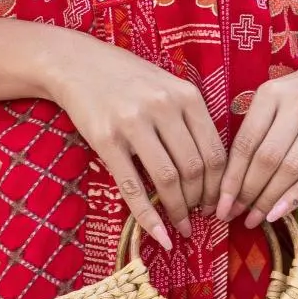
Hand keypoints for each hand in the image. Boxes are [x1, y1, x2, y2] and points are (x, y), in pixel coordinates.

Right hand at [0, 20, 223, 248]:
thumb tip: (213, 170)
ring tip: (182, 227)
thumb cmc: (127, 78)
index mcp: (186, 95)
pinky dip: (148, 216)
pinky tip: (159, 235)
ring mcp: (133, 123)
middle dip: (201, 201)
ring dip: (179, 211)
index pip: (216, 151)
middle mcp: (163, 107)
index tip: (219, 203)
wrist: (76, 63)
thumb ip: (190, 119)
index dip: (221, 186)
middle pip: (195, 168)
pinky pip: (132, 186)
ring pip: (168, 179)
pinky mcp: (106, 140)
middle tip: (201, 218)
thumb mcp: (167, 87)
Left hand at [215, 36, 297, 226]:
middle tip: (234, 215)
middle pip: (266, 158)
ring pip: (290, 168)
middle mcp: (297, 103)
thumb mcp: (275, 98)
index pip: (245, 142)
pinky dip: (295, 197)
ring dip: (269, 199)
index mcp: (271, 93)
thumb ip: (255, 130)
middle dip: (247, 192)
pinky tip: (278, 213)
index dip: (231, 178)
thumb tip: (230, 180)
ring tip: (254, 219)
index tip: (220, 203)